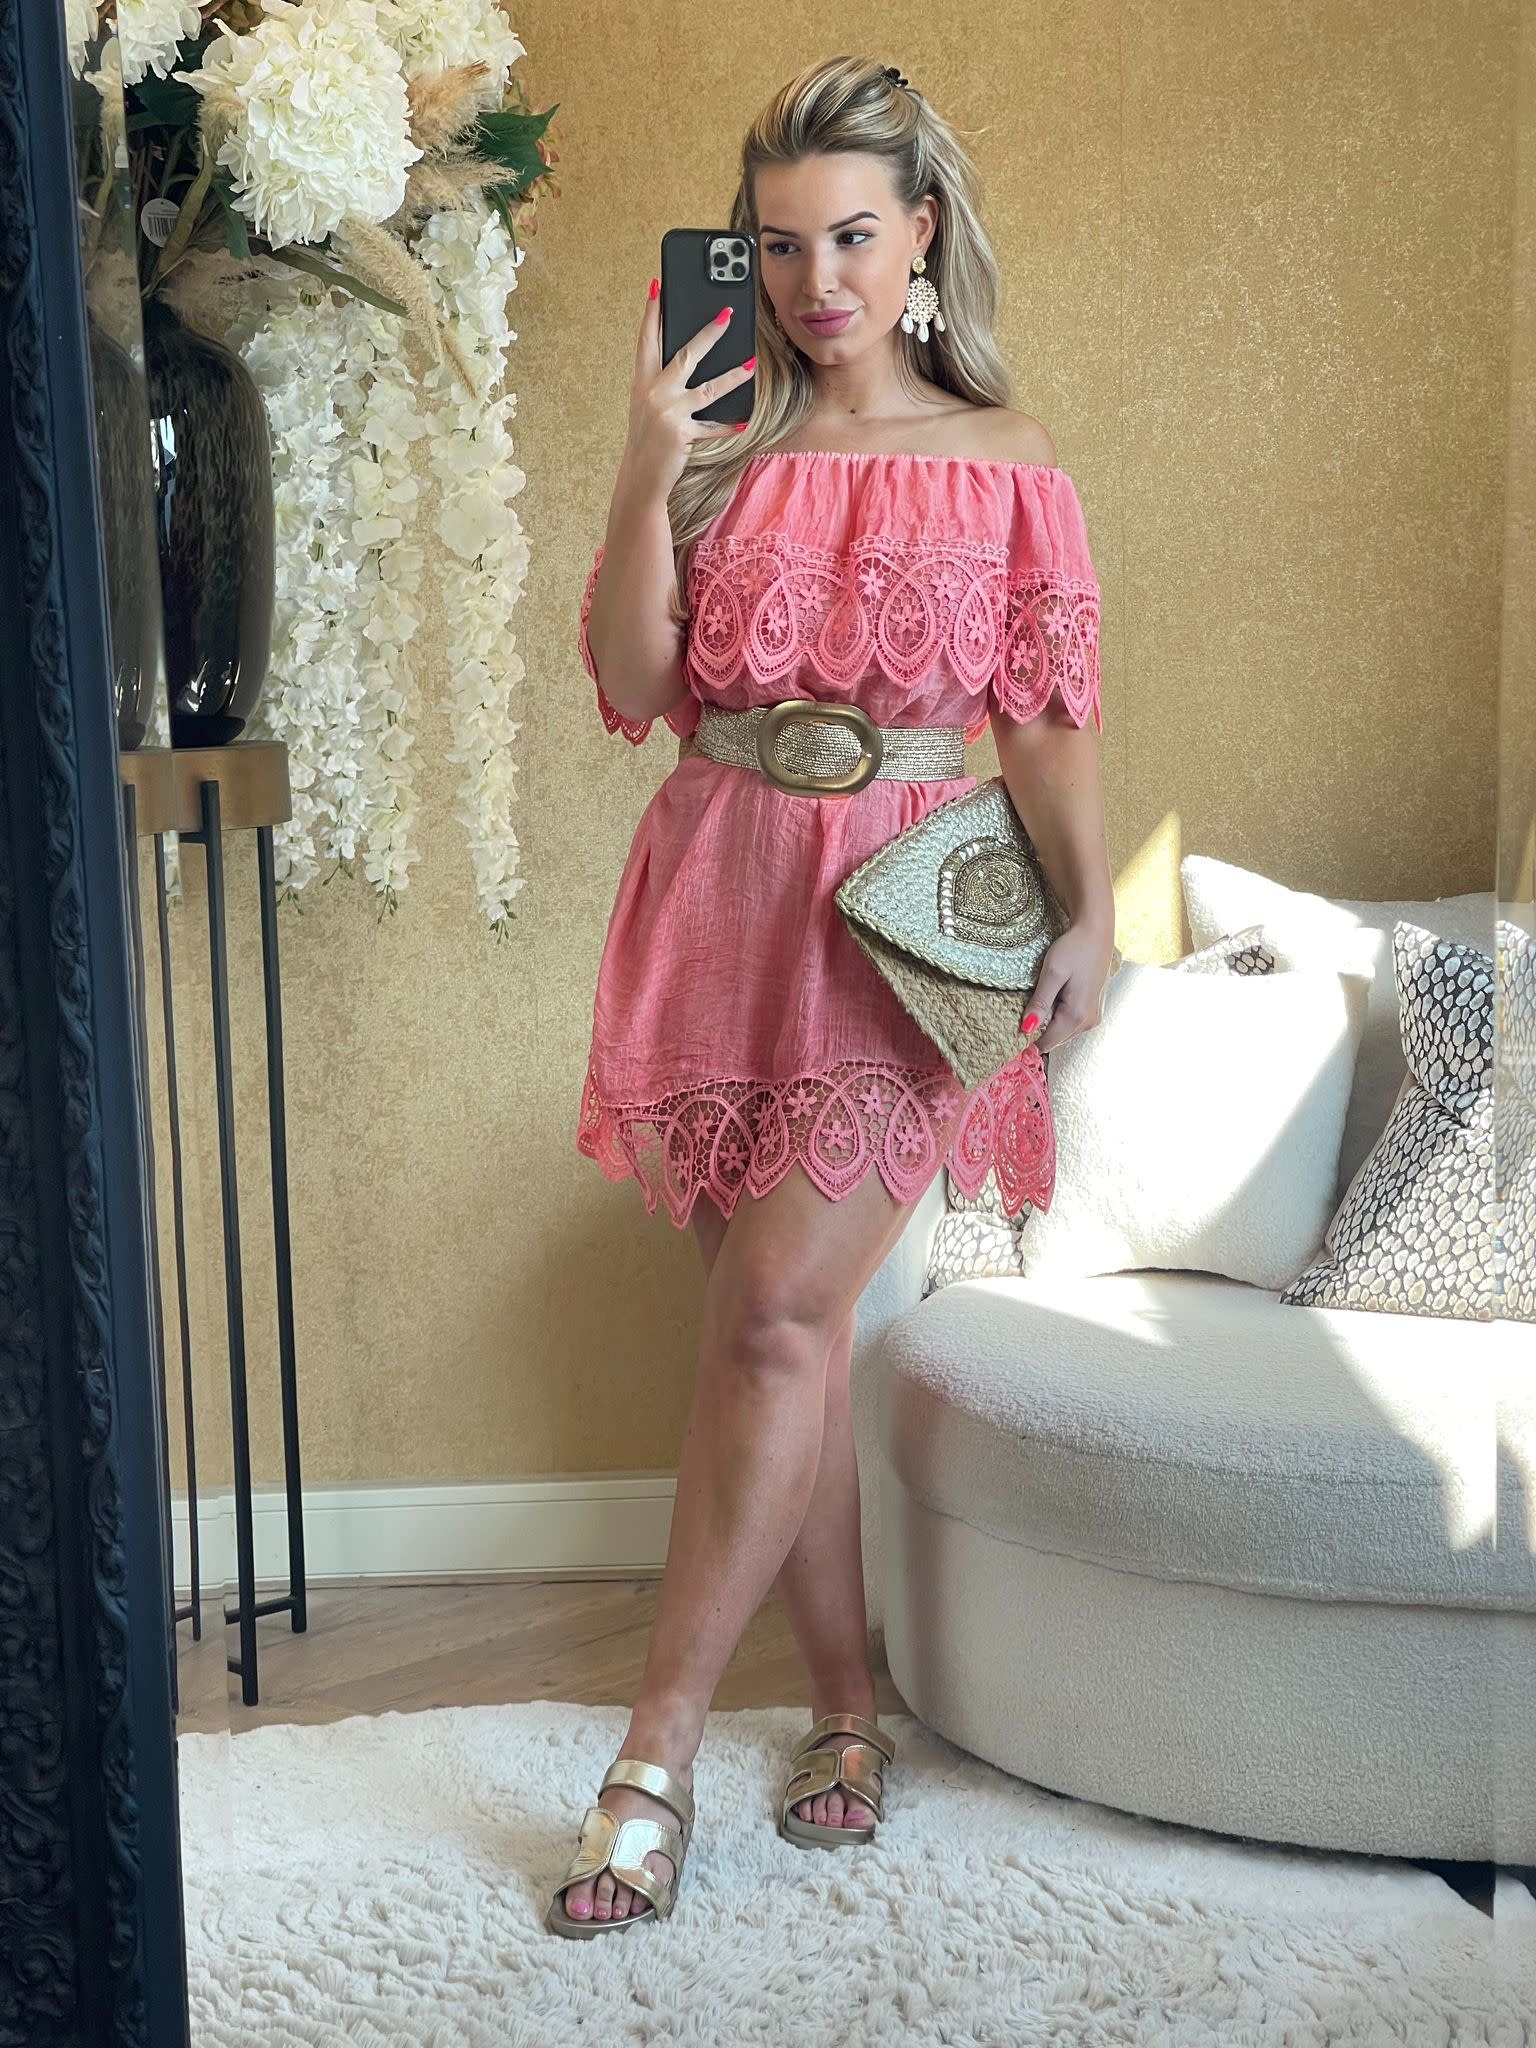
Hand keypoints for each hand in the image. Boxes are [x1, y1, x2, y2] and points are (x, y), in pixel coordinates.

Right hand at [622, 283, 756, 498]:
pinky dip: (728, 425)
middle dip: (708, 332)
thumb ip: (663, 382)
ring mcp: (668, 413)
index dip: (652, 313)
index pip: (647, 340)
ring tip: (751, 363)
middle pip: (685, 354)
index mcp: (641, 382)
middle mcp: (653, 393)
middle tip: (727, 314)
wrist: (640, 478)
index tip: (657, 286)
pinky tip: (743, 421)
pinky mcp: (681, 434)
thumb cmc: (647, 439)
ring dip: (732, 375)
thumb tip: (690, 360)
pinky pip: (712, 427)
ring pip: (707, 387)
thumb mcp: (648, 406)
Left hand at [1022, 920, 1115, 1054]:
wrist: (1096, 933)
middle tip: (1027, 1006)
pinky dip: (1059, 1015)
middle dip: (1039, 1029)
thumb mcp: (1052, 973)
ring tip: (1043, 997)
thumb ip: (1040, 1003)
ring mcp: (1094, 1017)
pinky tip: (1055, 997)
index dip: (1028, 1039)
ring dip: (1049, 1022)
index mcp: (1076, 1015)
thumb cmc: (1073, 949)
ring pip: (1063, 1032)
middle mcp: (1089, 1022)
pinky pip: (1072, 1022)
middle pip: (1055, 1039)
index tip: (1013, 1027)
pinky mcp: (1094, 1010)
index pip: (1047, 1043)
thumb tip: (1026, 1029)